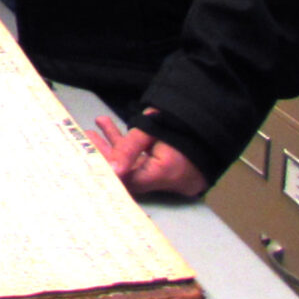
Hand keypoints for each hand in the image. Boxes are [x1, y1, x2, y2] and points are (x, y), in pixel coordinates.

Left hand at [88, 117, 208, 198]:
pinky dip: (131, 148)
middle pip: (130, 173)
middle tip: (89, 137)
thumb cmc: (182, 121)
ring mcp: (171, 177)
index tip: (88, 154)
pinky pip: (146, 162)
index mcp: (165, 173)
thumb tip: (111, 170)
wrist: (211, 116)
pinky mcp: (170, 170)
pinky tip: (113, 128)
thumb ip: (128, 148)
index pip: (128, 181)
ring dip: (118, 146)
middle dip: (108, 153)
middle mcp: (169, 182)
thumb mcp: (151, 128)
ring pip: (136, 165)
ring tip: (100, 126)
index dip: (107, 169)